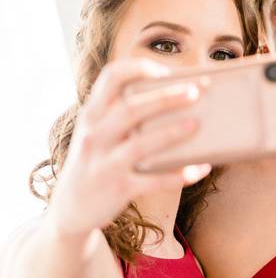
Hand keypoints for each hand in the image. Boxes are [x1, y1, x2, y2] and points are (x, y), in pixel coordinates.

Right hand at [47, 58, 208, 237]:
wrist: (71, 208)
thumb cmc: (96, 162)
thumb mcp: (98, 133)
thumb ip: (122, 114)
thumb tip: (173, 95)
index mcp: (92, 115)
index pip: (111, 78)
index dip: (138, 68)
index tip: (165, 70)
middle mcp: (96, 135)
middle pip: (131, 109)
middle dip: (166, 98)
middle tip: (196, 91)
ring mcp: (106, 163)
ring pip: (140, 144)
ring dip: (171, 133)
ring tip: (197, 124)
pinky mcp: (119, 188)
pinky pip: (154, 181)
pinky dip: (179, 175)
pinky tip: (201, 168)